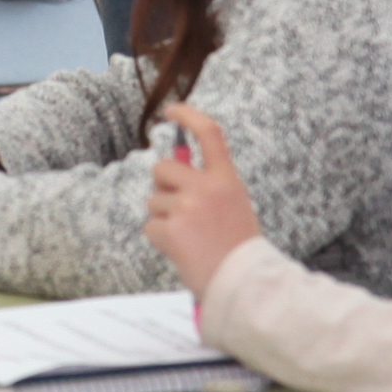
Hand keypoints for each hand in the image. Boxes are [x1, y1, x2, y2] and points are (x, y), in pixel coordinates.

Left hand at [140, 102, 257, 293]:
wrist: (241, 281)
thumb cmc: (239, 246)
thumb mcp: (234, 204)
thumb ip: (209, 183)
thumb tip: (175, 162)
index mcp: (226, 179)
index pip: (208, 133)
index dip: (187, 115)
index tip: (170, 110)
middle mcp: (205, 187)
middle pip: (162, 168)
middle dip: (162, 186)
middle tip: (177, 207)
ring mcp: (186, 208)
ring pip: (153, 201)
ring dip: (163, 217)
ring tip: (187, 237)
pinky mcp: (169, 229)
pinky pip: (150, 226)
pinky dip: (160, 239)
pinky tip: (180, 250)